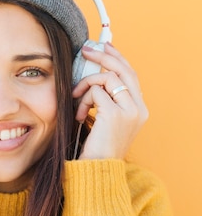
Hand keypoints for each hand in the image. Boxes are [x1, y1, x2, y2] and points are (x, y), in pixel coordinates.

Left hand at [72, 43, 148, 159]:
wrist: (97, 169)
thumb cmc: (97, 146)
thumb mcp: (106, 119)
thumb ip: (108, 99)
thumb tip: (97, 72)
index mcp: (140, 109)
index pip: (131, 74)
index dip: (117, 58)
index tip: (104, 46)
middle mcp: (139, 109)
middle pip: (124, 70)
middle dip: (103, 56)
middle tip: (86, 50)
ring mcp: (129, 111)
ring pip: (107, 78)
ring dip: (86, 85)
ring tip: (76, 100)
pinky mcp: (114, 114)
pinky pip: (95, 92)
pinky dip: (83, 99)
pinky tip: (79, 115)